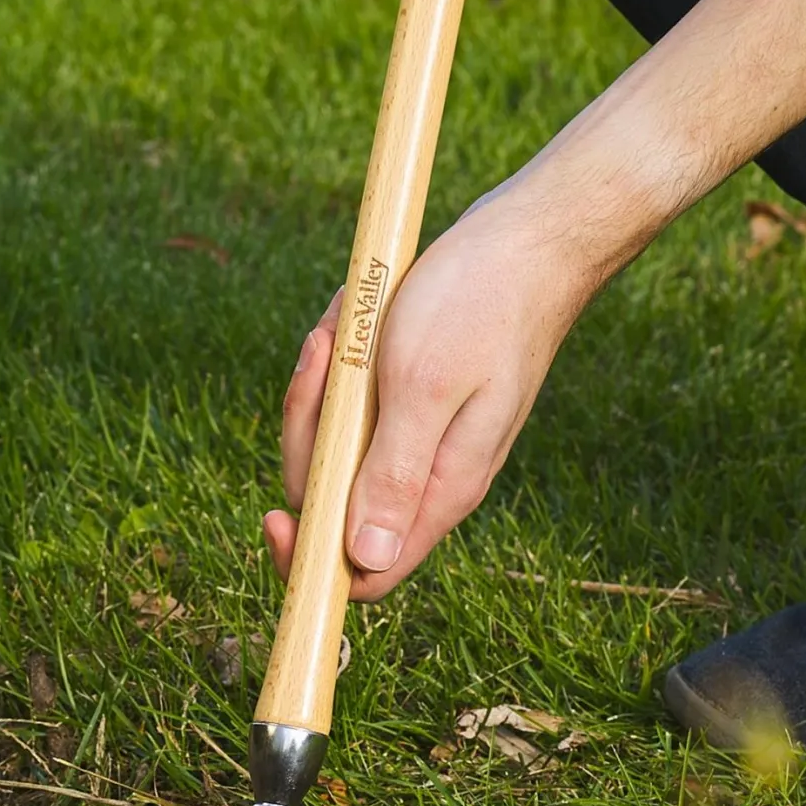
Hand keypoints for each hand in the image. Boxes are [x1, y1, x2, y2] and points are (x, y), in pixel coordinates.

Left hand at [261, 0, 805, 601]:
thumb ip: (393, 475)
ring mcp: (423, 432)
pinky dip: (343, 355)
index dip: (309, 558)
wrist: (533, 235)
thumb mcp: (423, 385)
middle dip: (309, 430)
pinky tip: (358, 310)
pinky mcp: (415, 395)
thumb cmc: (480, 302)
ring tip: (348, 318)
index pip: (364, 571)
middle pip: (333, 497)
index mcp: (440, 489)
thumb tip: (362, 563)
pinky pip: (355, 395)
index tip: (272, 513)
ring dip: (326, 380)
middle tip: (326, 353)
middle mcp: (431, 473)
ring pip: (338, 438)